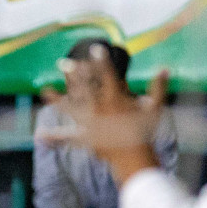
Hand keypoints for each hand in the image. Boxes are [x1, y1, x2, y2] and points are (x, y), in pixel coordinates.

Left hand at [44, 50, 168, 186]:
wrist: (136, 159)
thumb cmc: (147, 133)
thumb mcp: (155, 109)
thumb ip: (159, 87)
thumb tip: (166, 68)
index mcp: (117, 101)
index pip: (108, 76)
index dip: (101, 61)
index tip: (95, 48)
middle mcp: (101, 110)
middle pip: (85, 89)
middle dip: (74, 75)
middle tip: (63, 62)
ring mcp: (91, 125)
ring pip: (71, 109)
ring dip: (57, 100)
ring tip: (44, 90)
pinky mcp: (85, 140)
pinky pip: (68, 138)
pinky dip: (55, 137)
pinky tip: (40, 135)